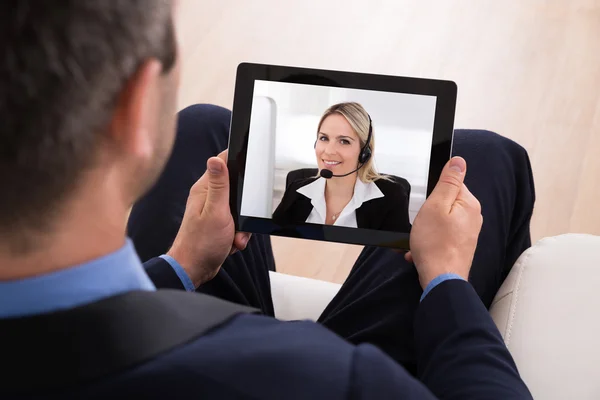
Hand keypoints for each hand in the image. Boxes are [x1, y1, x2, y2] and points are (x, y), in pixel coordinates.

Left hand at [167, 150, 250, 286]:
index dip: (237, 162)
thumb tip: (215, 159)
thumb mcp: (216, 211)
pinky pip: (236, 224)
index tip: (249, 171)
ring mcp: (212, 211)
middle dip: (244, 206)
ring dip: (241, 225)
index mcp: (204, 189)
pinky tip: (232, 242)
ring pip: (239, 209)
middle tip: (239, 220)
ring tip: (235, 235)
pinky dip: (237, 234)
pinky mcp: (217, 224)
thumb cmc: (201, 244)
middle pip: (236, 189)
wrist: (193, 269)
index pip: (221, 163)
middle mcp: (207, 197)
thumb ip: (219, 185)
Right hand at [405, 156, 482, 289]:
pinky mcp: (459, 247)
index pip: (451, 184)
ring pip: (440, 221)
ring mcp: (467, 234)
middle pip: (445, 203)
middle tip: (421, 222)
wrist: (440, 279)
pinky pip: (440, 237)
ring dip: (425, 229)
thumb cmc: (436, 244)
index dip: (433, 193)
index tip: (426, 205)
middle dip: (428, 212)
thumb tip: (459, 161)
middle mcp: (473, 218)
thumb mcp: (436, 206)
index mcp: (469, 204)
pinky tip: (420, 250)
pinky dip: (428, 242)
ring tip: (419, 239)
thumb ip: (448, 182)